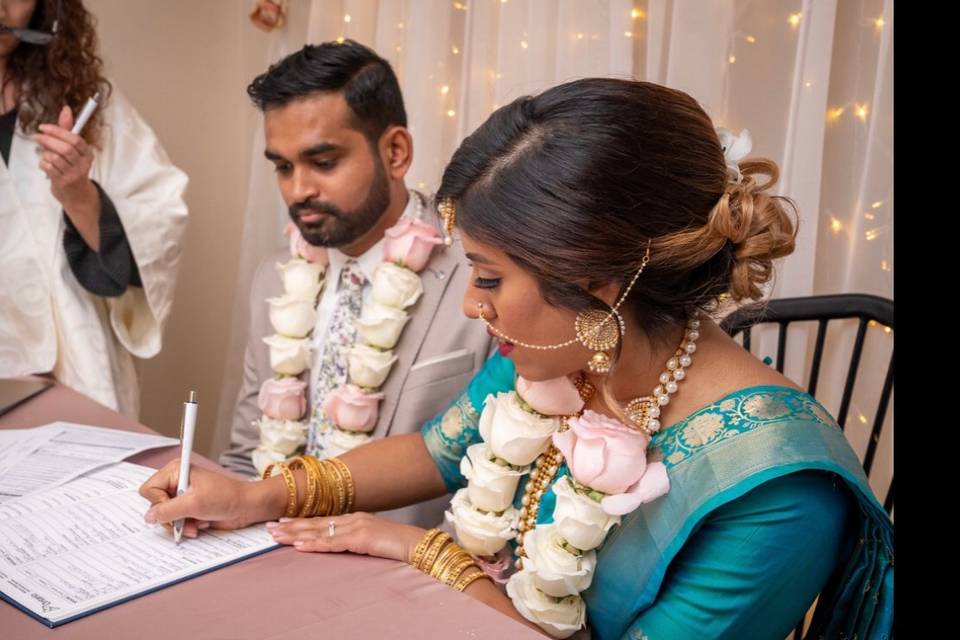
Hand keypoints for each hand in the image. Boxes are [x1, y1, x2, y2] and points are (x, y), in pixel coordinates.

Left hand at [35, 105, 97, 212]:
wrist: (76, 193)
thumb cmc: (72, 166)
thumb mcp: (73, 148)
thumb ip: (67, 129)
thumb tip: (66, 109)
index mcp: (88, 154)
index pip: (75, 139)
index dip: (57, 131)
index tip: (43, 126)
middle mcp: (83, 164)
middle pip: (65, 148)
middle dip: (48, 140)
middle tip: (37, 136)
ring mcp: (73, 174)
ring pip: (55, 158)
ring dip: (45, 153)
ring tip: (45, 153)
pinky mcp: (63, 182)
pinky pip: (48, 167)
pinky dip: (43, 162)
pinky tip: (46, 164)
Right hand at [139, 459, 265, 537]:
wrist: (246, 507)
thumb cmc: (225, 497)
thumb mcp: (194, 504)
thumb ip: (167, 510)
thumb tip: (148, 516)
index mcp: (176, 471)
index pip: (149, 489)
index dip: (158, 503)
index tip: (174, 508)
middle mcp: (176, 482)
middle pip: (155, 505)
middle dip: (171, 517)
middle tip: (186, 519)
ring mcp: (182, 496)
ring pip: (164, 516)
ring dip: (180, 524)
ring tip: (196, 524)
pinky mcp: (189, 508)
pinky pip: (176, 522)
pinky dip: (187, 526)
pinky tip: (200, 524)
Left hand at [265, 512, 425, 562]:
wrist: (417, 544)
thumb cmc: (398, 544)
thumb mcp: (373, 539)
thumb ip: (356, 538)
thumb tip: (340, 544)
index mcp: (355, 518)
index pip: (322, 520)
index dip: (300, 521)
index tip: (282, 522)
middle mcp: (353, 518)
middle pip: (316, 523)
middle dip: (291, 525)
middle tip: (270, 527)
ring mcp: (356, 526)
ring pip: (319, 531)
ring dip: (296, 533)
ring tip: (277, 535)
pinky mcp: (361, 538)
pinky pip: (332, 542)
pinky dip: (314, 544)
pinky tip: (300, 545)